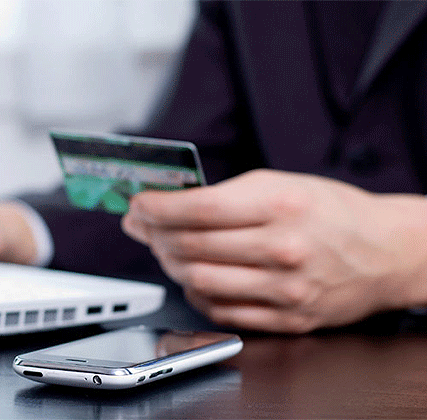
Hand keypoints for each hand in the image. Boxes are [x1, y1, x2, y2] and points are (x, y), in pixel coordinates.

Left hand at [122, 169, 426, 332]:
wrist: (386, 253)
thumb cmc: (330, 213)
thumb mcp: (280, 184)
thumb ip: (221, 194)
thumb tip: (164, 205)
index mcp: (280, 205)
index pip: (197, 208)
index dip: (156, 208)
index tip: (139, 204)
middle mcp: (282, 248)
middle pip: (191, 246)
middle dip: (154, 234)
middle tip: (144, 225)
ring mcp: (285, 289)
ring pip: (198, 280)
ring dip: (170, 263)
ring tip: (167, 248)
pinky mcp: (286, 318)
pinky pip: (220, 310)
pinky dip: (196, 292)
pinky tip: (195, 276)